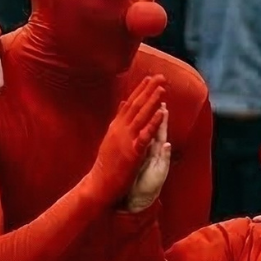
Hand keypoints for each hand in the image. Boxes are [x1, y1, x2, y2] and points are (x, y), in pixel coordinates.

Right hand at [91, 76, 165, 205]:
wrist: (98, 184)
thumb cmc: (106, 164)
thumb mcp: (110, 138)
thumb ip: (118, 120)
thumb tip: (123, 104)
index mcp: (116, 126)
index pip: (130, 104)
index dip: (141, 90)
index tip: (150, 78)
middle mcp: (120, 130)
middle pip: (136, 106)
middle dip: (149, 90)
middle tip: (160, 76)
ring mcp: (125, 140)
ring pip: (141, 116)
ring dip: (152, 101)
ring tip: (162, 88)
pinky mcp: (132, 153)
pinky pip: (144, 135)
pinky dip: (153, 122)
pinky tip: (161, 112)